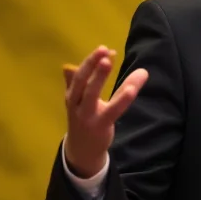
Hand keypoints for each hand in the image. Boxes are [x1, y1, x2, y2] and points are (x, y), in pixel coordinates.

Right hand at [62, 45, 148, 177]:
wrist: (82, 150)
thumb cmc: (83, 119)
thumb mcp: (76, 102)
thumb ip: (76, 84)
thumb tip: (68, 66)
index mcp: (72, 95)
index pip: (79, 75)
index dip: (90, 62)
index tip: (103, 49)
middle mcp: (76, 105)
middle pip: (81, 82)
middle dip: (91, 66)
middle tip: (104, 51)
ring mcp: (87, 116)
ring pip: (92, 95)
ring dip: (100, 78)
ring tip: (110, 62)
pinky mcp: (100, 125)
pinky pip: (112, 111)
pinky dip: (122, 99)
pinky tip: (132, 89)